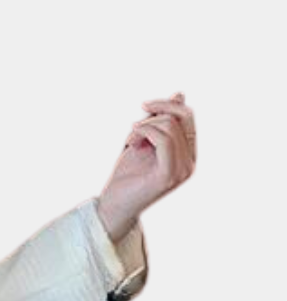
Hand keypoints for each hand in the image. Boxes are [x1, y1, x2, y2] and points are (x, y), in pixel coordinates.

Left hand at [97, 91, 195, 238]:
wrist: (112, 206)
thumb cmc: (126, 176)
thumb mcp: (145, 142)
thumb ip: (162, 122)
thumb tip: (180, 95)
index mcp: (187, 154)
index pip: (187, 117)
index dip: (167, 105)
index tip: (144, 107)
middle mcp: (189, 163)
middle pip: (181, 118)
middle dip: (154, 115)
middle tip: (133, 128)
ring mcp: (181, 171)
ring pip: (170, 127)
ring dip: (143, 127)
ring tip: (130, 141)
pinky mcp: (168, 176)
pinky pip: (163, 140)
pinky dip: (144, 133)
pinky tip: (131, 142)